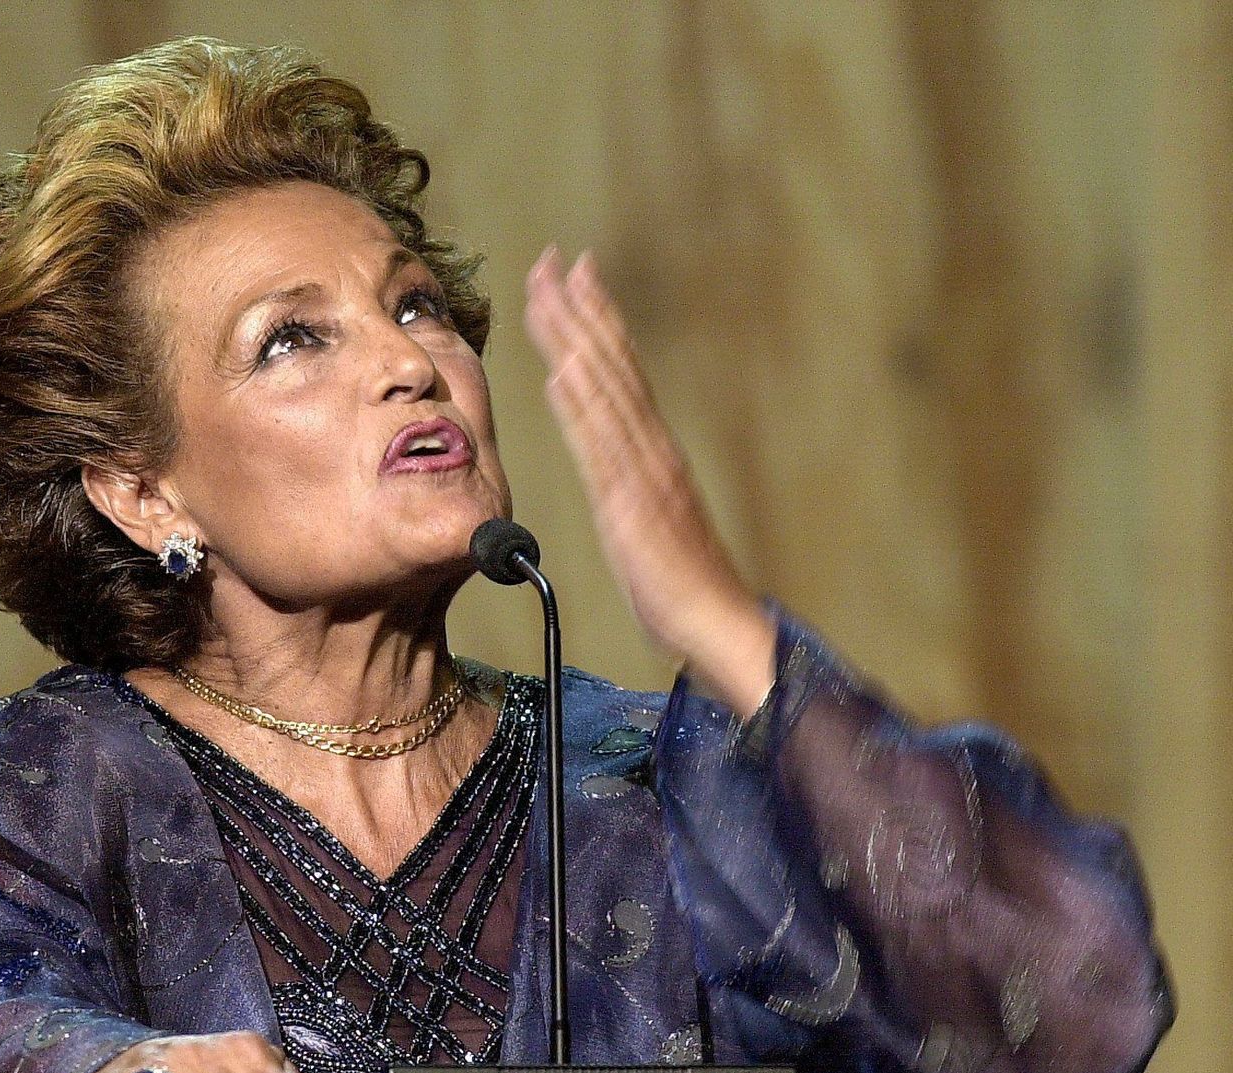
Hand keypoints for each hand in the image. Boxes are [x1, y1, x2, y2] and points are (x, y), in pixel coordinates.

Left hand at [522, 246, 775, 716]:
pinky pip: (603, 451)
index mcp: (652, 450)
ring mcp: (644, 474)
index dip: (596, 318)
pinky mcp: (633, 508)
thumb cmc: (680, 582)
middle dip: (580, 310)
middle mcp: (651, 449)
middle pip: (613, 365)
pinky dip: (583, 409)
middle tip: (553, 257)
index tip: (573, 272)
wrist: (716, 623)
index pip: (620, 369)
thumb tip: (596, 430)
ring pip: (606, 394)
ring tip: (549, 294)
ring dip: (575, 341)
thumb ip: (623, 471)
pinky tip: (563, 373)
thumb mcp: (643, 516)